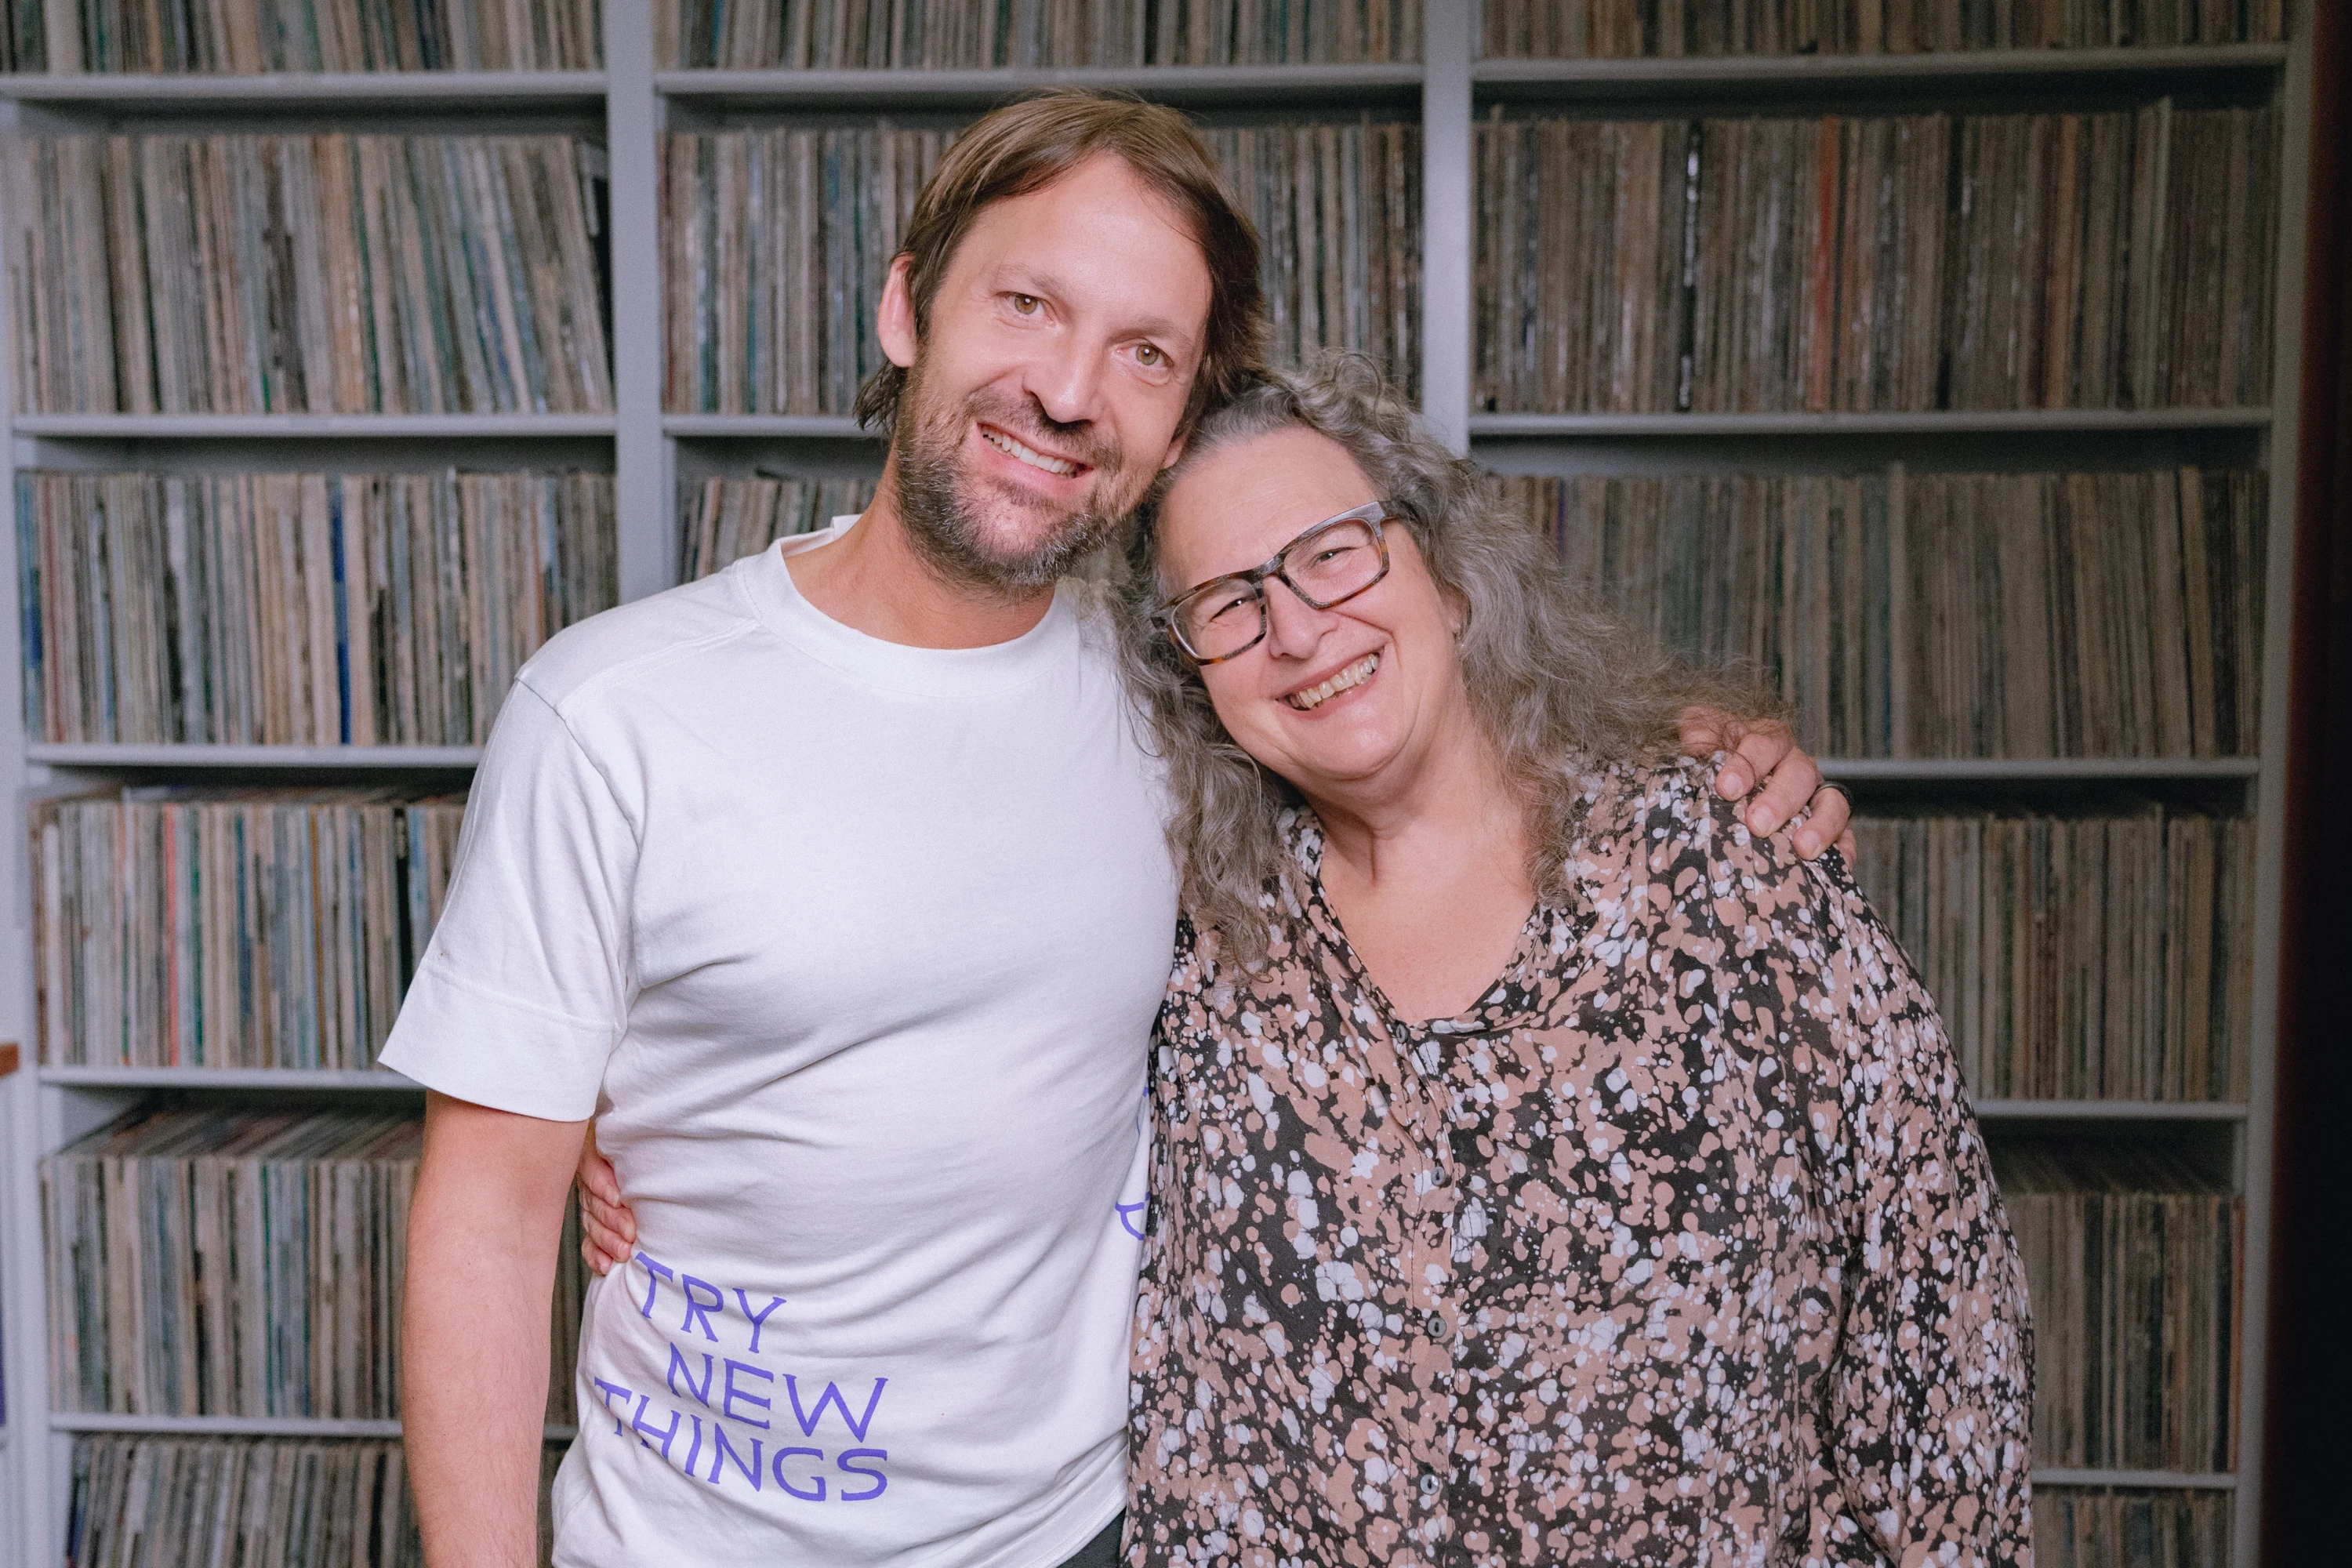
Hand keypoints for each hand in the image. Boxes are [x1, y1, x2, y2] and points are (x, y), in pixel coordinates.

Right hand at [576, 1124, 637, 1276]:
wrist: (633, 1143)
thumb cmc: (627, 1133)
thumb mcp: (611, 1137)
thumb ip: (607, 1152)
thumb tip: (616, 1181)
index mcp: (592, 1156)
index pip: (591, 1172)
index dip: (603, 1186)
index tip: (618, 1198)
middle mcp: (590, 1182)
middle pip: (595, 1204)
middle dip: (613, 1220)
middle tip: (631, 1232)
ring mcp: (591, 1204)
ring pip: (594, 1225)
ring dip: (608, 1241)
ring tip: (624, 1251)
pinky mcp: (596, 1224)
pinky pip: (590, 1243)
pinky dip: (596, 1255)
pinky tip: (604, 1265)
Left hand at [1678, 707, 1857, 861]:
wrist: (1721, 791)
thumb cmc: (1710, 767)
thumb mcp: (1698, 742)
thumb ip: (1696, 734)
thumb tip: (1695, 741)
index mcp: (1765, 741)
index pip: (1762, 743)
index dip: (1746, 764)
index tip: (1726, 787)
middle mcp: (1794, 765)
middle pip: (1799, 773)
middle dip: (1779, 799)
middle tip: (1757, 823)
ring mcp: (1815, 796)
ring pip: (1831, 802)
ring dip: (1820, 824)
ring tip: (1802, 848)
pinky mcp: (1830, 827)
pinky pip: (1845, 835)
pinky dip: (1843, 848)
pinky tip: (1836, 863)